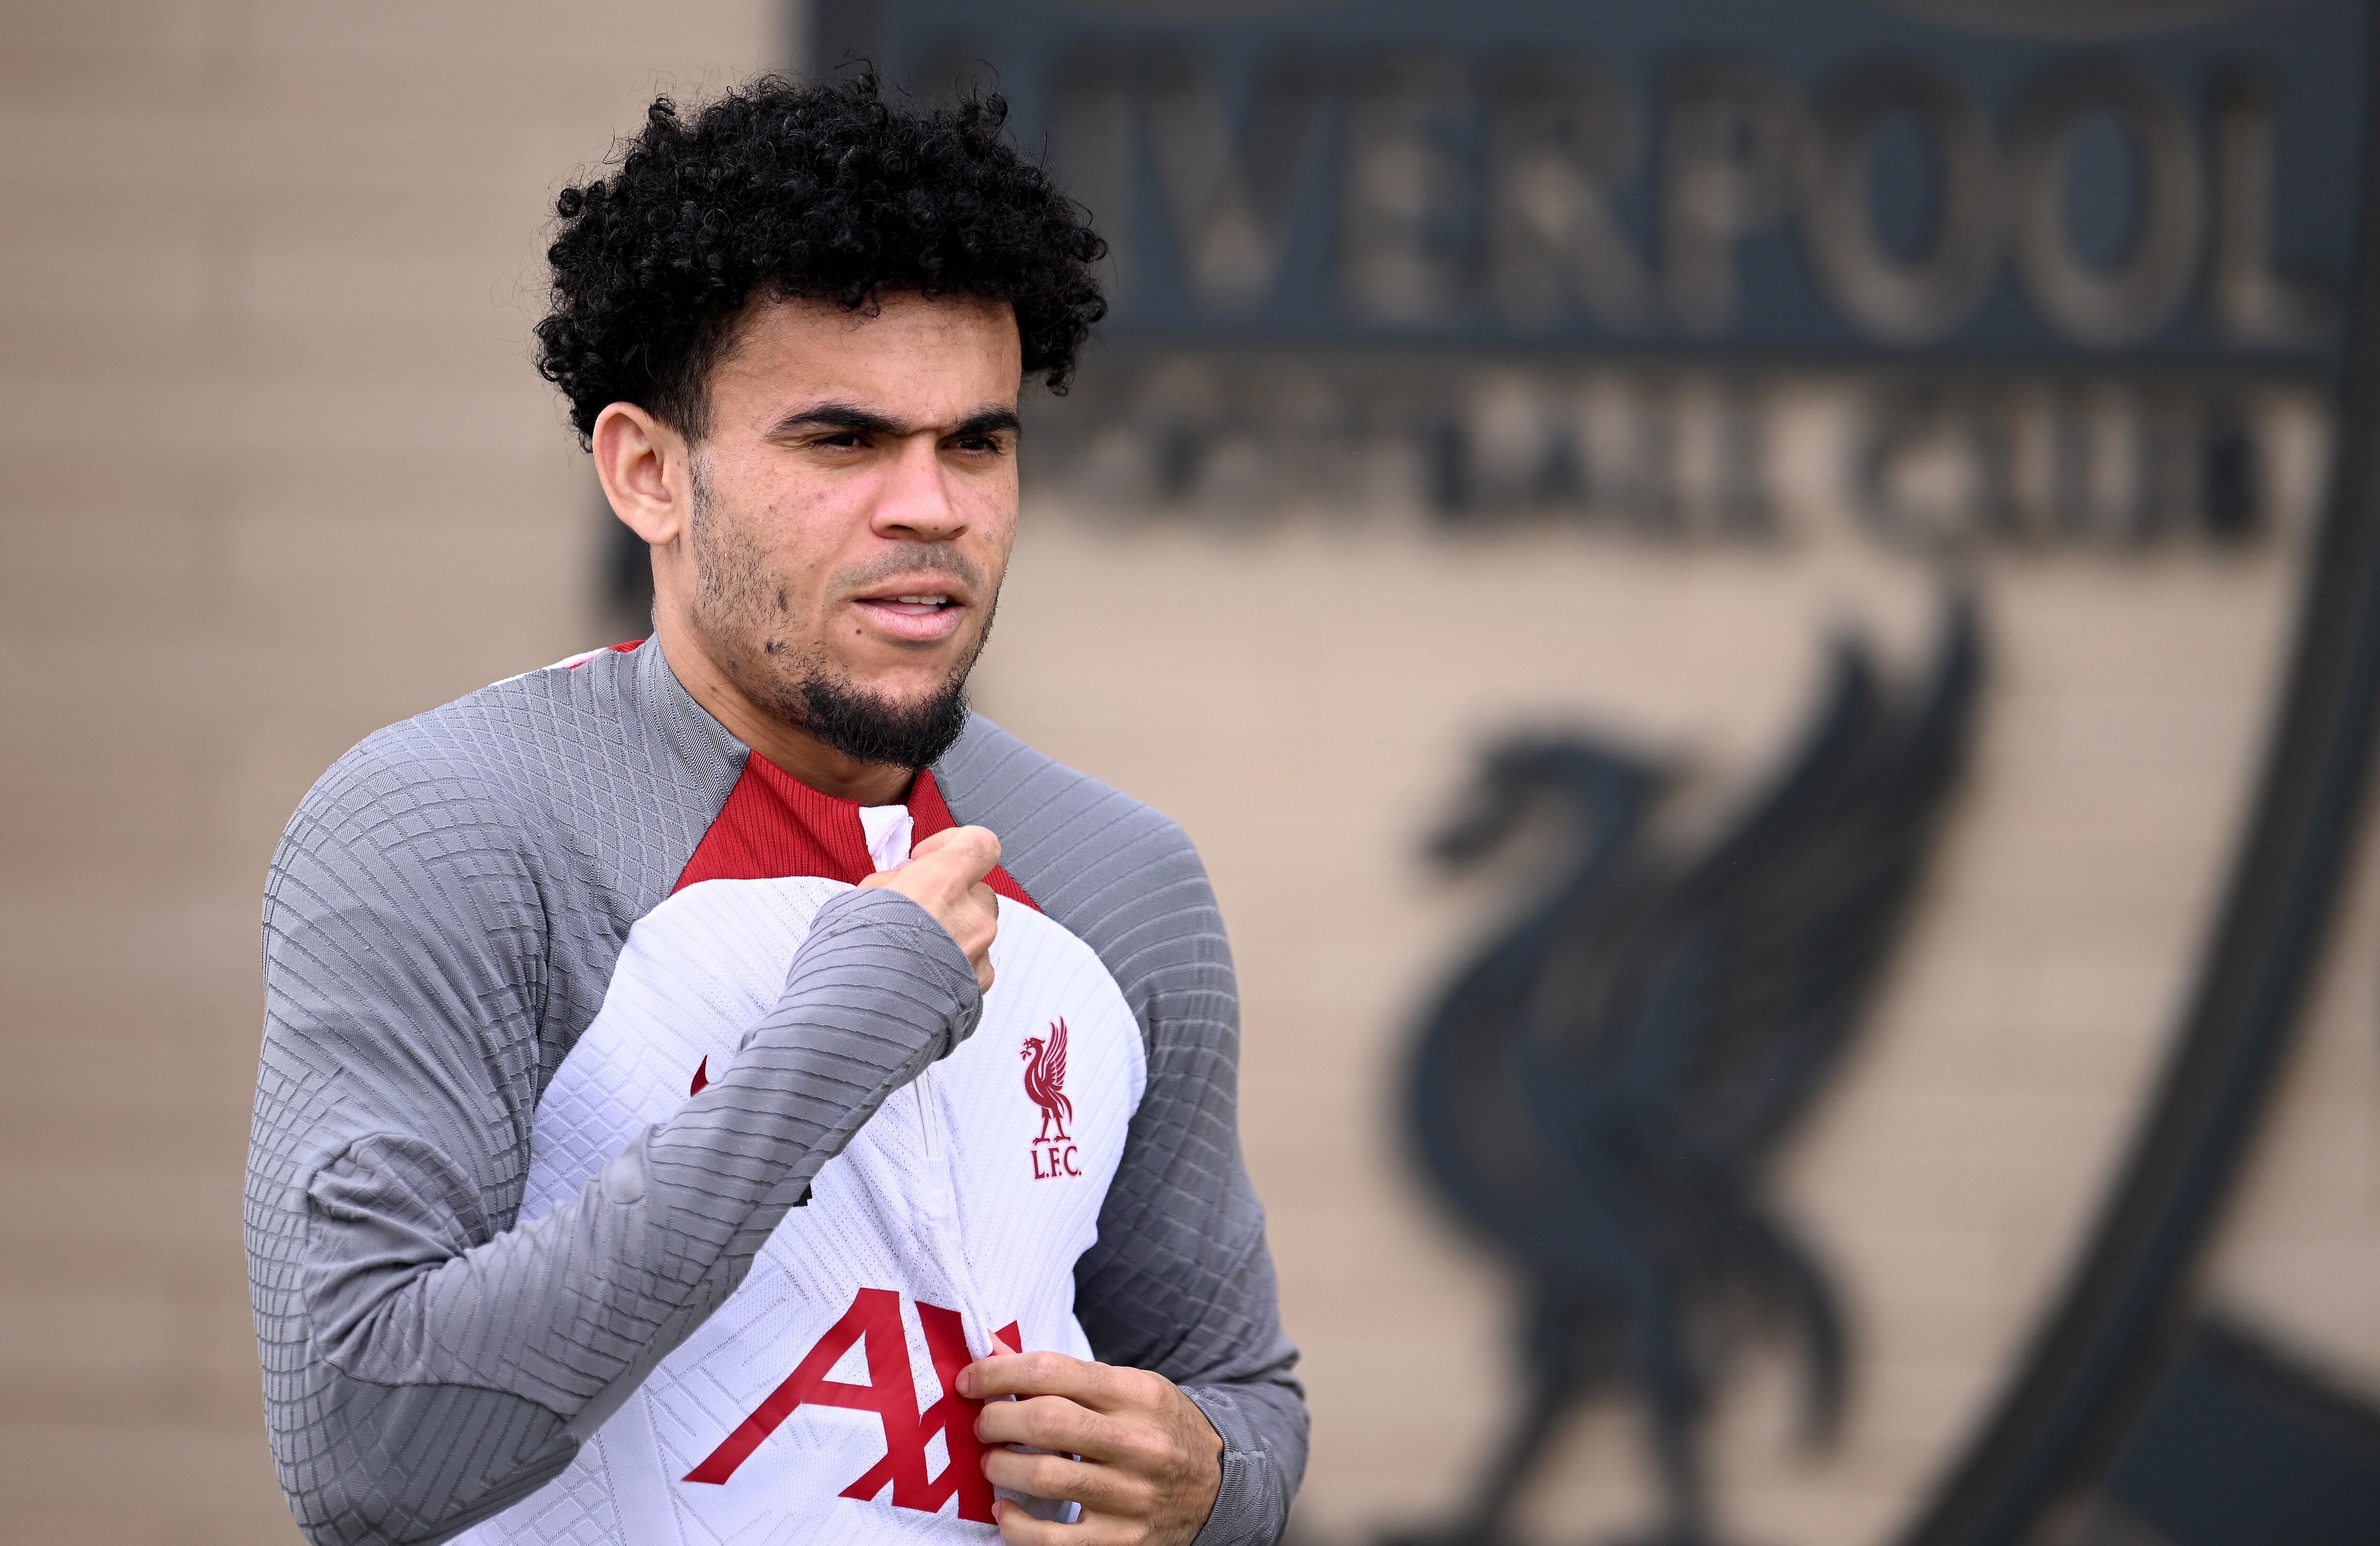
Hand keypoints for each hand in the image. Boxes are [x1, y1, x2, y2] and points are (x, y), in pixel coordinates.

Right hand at [858, 825, 1000, 992]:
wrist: (857, 1020)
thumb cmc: (850, 959)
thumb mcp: (859, 901)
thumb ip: (892, 885)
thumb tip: (902, 883)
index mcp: (943, 882)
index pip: (978, 844)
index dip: (953, 844)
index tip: (927, 857)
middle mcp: (970, 916)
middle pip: (977, 891)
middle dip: (948, 897)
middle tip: (911, 910)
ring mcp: (978, 955)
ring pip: (976, 932)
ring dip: (950, 934)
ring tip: (909, 951)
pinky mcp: (977, 990)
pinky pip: (973, 968)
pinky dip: (952, 968)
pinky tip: (918, 977)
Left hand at [961, 1344, 1222, 1545]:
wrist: (1220, 1487)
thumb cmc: (1159, 1429)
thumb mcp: (1130, 1388)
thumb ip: (1068, 1375)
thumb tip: (995, 1354)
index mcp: (1137, 1393)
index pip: (1052, 1370)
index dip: (997, 1373)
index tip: (970, 1381)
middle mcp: (1138, 1442)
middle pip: (1044, 1421)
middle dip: (995, 1420)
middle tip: (982, 1424)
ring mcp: (1131, 1496)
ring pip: (1043, 1478)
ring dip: (1000, 1467)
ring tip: (993, 1461)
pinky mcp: (1122, 1541)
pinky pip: (1052, 1541)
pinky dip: (1015, 1525)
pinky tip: (1005, 1510)